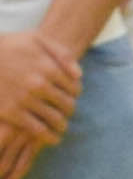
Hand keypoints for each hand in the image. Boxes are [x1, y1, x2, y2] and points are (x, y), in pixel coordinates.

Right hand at [0, 27, 79, 178]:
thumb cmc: (7, 47)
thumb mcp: (34, 39)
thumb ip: (61, 53)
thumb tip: (79, 76)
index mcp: (47, 67)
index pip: (75, 88)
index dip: (75, 94)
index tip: (70, 96)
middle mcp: (39, 84)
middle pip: (68, 105)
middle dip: (69, 110)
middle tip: (65, 112)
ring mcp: (25, 100)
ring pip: (56, 120)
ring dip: (62, 125)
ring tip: (60, 126)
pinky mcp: (12, 113)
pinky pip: (38, 130)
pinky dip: (49, 137)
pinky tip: (52, 138)